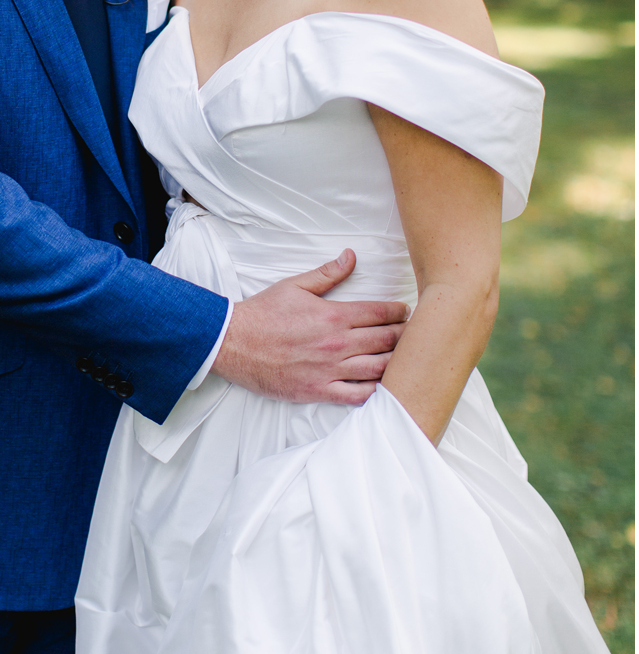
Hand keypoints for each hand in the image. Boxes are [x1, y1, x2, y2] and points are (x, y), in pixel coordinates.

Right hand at [211, 249, 409, 404]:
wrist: (234, 343)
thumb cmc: (263, 313)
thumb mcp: (294, 285)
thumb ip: (328, 273)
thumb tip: (351, 256)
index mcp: (333, 315)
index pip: (379, 313)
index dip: (399, 311)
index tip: (407, 311)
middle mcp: (336, 344)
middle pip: (386, 340)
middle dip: (406, 336)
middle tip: (418, 334)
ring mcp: (329, 370)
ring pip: (379, 369)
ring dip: (398, 364)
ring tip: (409, 360)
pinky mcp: (319, 391)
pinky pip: (357, 397)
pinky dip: (376, 394)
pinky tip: (386, 389)